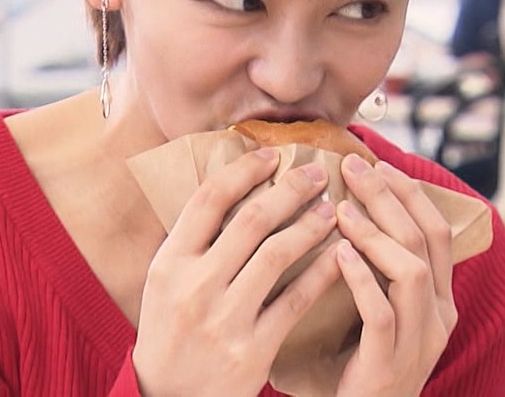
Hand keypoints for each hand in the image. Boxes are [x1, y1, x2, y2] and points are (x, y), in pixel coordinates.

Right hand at [133, 148, 342, 396]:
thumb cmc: (169, 333)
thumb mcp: (164, 283)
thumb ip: (192, 242)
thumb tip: (232, 188)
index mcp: (170, 263)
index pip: (208, 199)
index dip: (244, 169)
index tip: (271, 155)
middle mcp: (195, 286)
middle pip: (251, 220)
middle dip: (289, 189)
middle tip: (316, 173)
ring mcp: (225, 319)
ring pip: (277, 254)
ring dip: (310, 225)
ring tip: (331, 211)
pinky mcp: (253, 350)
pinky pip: (295, 301)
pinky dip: (321, 274)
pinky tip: (340, 256)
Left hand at [332, 155, 456, 396]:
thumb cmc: (362, 361)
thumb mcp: (382, 309)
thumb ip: (380, 270)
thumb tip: (353, 208)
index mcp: (440, 301)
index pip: (438, 233)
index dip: (411, 194)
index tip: (380, 164)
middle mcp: (439, 317)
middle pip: (425, 241)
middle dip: (390, 198)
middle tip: (353, 168)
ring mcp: (418, 343)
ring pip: (411, 272)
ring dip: (375, 233)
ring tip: (341, 209)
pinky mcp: (388, 364)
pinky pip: (381, 312)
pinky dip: (361, 278)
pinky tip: (338, 253)